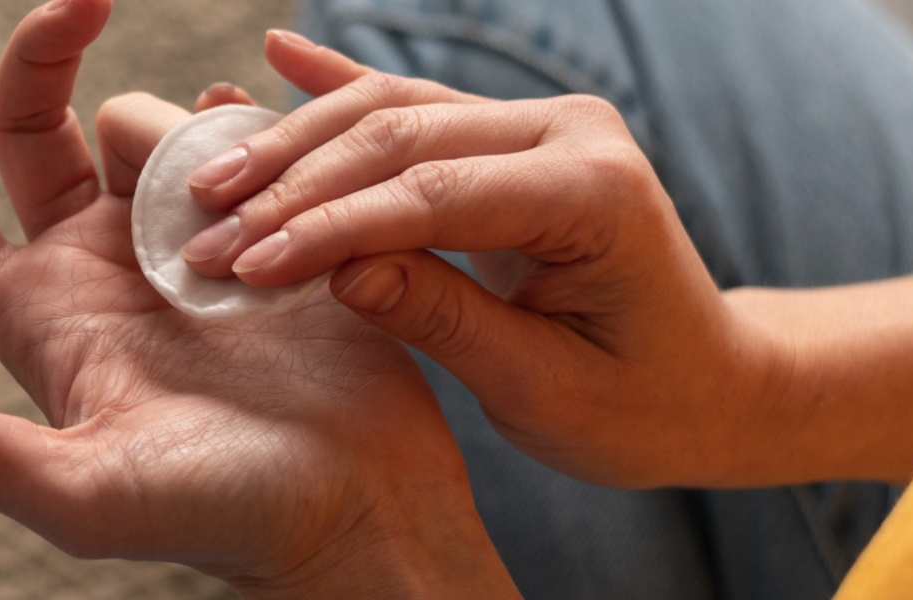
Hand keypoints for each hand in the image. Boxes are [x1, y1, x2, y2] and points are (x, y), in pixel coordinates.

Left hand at [0, 2, 516, 596]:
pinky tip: (273, 136)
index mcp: (43, 316)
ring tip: (239, 191)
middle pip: (41, 135)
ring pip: (152, 133)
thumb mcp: (91, 493)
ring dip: (181, 128)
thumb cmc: (227, 515)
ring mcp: (186, 250)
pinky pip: (239, 148)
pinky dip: (247, 124)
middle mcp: (103, 271)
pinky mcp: (265, 239)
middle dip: (46, 59)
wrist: (357, 508)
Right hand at [178, 31, 784, 487]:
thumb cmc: (643, 405)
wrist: (711, 383)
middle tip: (201, 228)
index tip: (242, 264)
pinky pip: (419, 105)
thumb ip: (445, 321)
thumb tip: (337, 269)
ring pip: (397, 112)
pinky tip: (281, 54)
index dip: (327, 228)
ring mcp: (545, 125)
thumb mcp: (545, 390)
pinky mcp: (518, 138)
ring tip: (213, 177)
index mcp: (594, 193)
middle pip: (403, 138)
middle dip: (294, 186)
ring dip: (299, 143)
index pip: (432, 195)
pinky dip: (343, 85)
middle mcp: (571, 133)